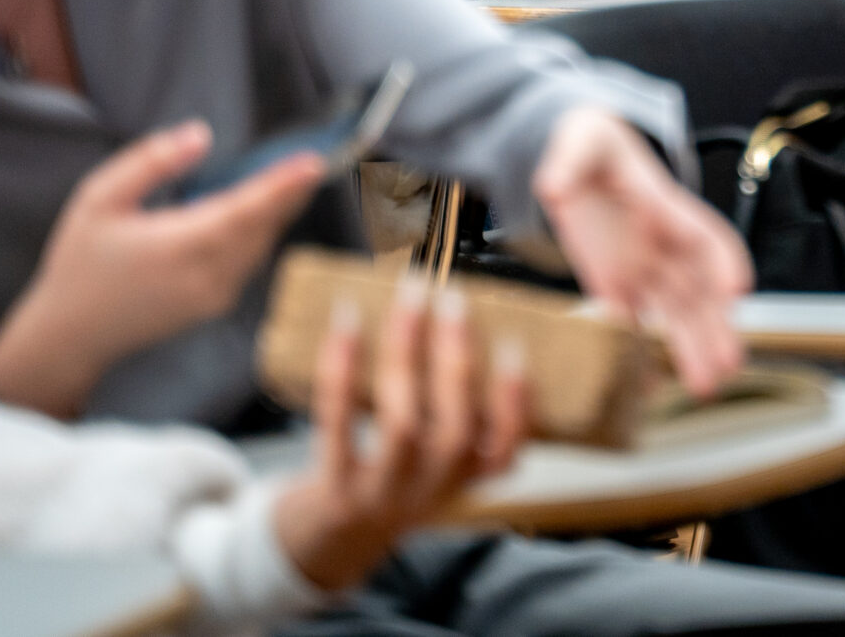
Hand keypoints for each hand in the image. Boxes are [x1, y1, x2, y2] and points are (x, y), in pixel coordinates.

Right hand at [0, 122, 326, 415]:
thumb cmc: (80, 263)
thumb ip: (151, 163)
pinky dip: (258, 234)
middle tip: (311, 159)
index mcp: (179, 246)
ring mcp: (215, 296)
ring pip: (260, 245)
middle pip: (263, 226)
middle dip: (290, 192)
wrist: (71, 334)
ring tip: (289, 178)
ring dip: (276, 213)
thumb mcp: (99, 200)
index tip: (313, 162)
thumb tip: (201, 135)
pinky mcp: (215, 306)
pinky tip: (254, 212)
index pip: (245, 209)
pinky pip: (249, 261)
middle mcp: (207, 275)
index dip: (282, 185)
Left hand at [271, 283, 528, 591]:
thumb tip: (457, 318)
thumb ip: (452, 412)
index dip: (515, 403)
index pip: (505, 450)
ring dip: (405, 356)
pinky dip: (340, 374)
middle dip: (457, 359)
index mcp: (463, 481)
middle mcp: (429, 492)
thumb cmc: (389, 480)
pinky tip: (345, 328)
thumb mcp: (432, 463)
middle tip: (453, 298)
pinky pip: (338, 428)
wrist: (329, 546)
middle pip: (454, 431)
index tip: (515, 346)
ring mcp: (382, 496)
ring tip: (408, 302)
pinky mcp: (334, 492)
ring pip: (402, 427)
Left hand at [534, 107, 751, 395]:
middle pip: (697, 287)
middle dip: (716, 325)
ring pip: (675, 312)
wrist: (578, 155)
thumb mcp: (580, 140)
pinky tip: (651, 382)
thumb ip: (567, 163)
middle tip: (730, 361)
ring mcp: (640, 265)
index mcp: (661, 204)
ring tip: (706, 384)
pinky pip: (633, 319)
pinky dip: (642, 350)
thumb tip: (555, 186)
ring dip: (692, 346)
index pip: (701, 232)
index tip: (737, 289)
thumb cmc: (590, 143)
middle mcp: (660, 242)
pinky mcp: (613, 282)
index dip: (723, 260)